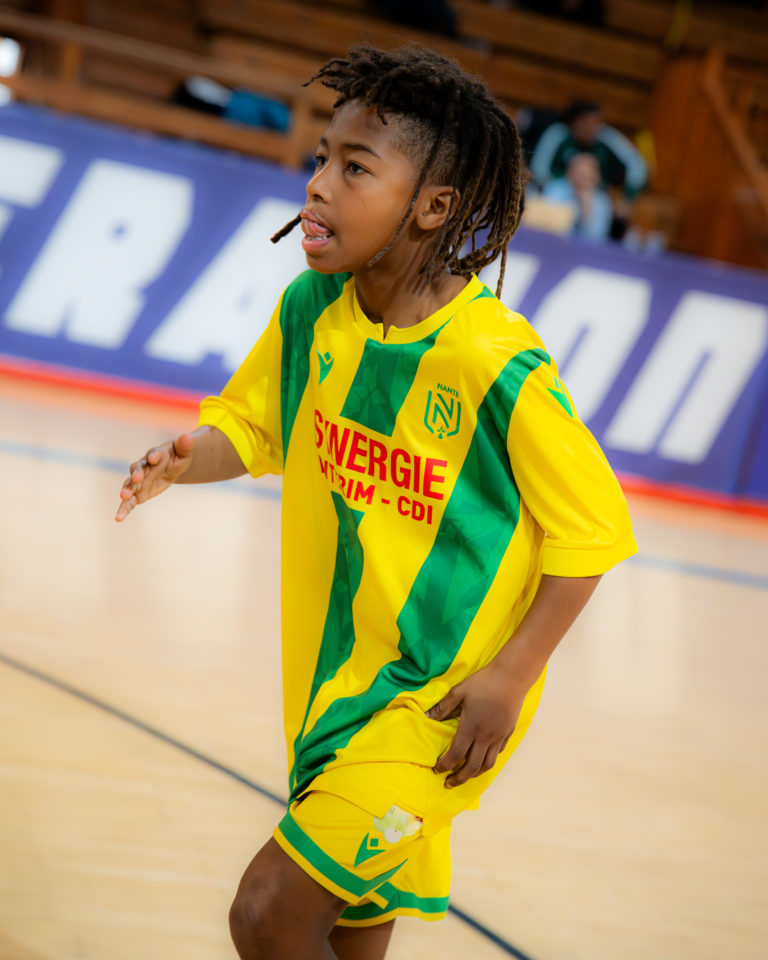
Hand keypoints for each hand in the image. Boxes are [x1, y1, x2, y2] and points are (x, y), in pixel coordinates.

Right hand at [115, 433, 194, 521]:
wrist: (171, 466)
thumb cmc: (178, 456)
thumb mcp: (184, 452)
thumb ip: (185, 446)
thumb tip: (188, 436)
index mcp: (156, 454)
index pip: (153, 453)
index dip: (153, 455)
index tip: (153, 458)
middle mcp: (143, 467)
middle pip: (137, 469)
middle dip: (136, 474)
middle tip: (136, 478)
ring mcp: (138, 481)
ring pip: (130, 485)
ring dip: (126, 490)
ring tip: (124, 497)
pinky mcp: (138, 493)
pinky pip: (130, 502)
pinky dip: (124, 509)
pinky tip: (118, 518)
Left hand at [426, 661, 528, 787]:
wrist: (511, 677)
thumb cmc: (483, 682)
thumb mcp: (459, 691)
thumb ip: (443, 707)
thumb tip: (427, 717)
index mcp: (470, 728)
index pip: (455, 754)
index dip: (445, 765)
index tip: (437, 770)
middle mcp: (485, 737)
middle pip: (472, 767)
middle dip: (458, 778)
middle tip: (448, 783)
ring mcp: (498, 737)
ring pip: (487, 764)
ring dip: (474, 774)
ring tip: (465, 776)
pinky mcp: (508, 733)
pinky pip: (498, 753)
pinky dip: (488, 760)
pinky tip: (483, 758)